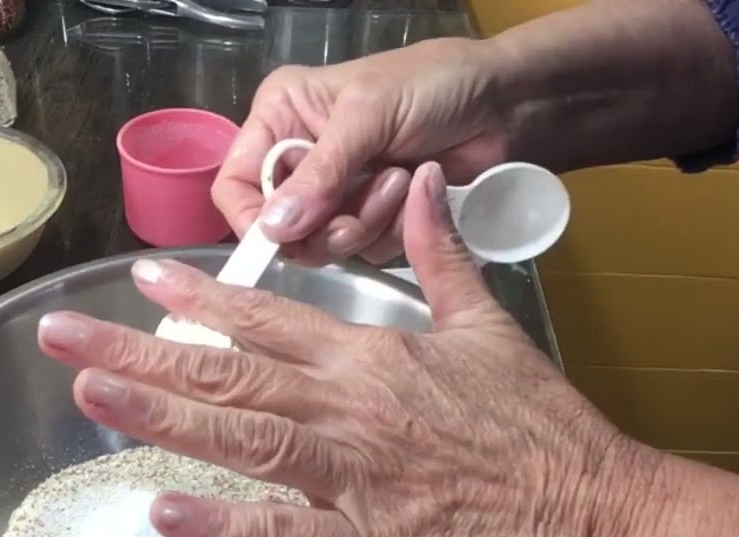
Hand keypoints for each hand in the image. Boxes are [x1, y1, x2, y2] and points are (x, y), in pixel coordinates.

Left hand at [39, 163, 641, 536]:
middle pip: (227, 372)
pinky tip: (163, 510)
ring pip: (239, 435)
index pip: (266, 315)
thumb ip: (442, 254)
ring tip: (91, 391)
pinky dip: (223, 525)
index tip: (141, 277)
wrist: (587, 505)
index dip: (199, 295)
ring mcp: (350, 473)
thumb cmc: (535, 421)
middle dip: (138, 349)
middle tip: (61, 334)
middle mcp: (346, 405)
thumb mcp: (485, 325)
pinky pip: (283, 532)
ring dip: (159, 412)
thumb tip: (426, 183)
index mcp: (369, 354)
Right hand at [212, 38, 511, 265]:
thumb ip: (320, 173)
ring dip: (364, 222)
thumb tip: (274, 227)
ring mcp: (337, 190)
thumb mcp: (368, 116)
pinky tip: (411, 191)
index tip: (283, 236)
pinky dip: (389, 229)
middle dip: (322, 225)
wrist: (502, 102)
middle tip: (357, 209)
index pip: (235, 182)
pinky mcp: (372, 216)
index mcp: (281, 117)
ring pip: (321, 243)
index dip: (252, 216)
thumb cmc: (431, 85)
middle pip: (278, 226)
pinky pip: (362, 249)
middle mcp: (300, 156)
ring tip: (398, 180)